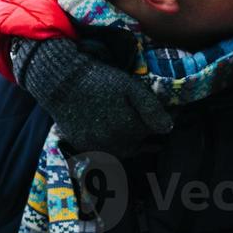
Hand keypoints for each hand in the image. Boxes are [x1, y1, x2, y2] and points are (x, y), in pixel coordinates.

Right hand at [12, 37, 173, 153]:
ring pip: (124, 149)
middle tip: (139, 116)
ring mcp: (100, 149)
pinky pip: (105, 151)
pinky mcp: (85, 148)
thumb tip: (169, 128)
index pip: (156, 131)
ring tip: (124, 123)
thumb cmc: (100, 81)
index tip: (161, 111)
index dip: (160, 119)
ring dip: (129, 140)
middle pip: (139, 143)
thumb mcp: (131, 88)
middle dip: (143, 131)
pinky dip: (110, 143)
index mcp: (132, 129)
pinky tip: (108, 129)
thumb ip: (151, 109)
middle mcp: (117, 144)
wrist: (63, 83)